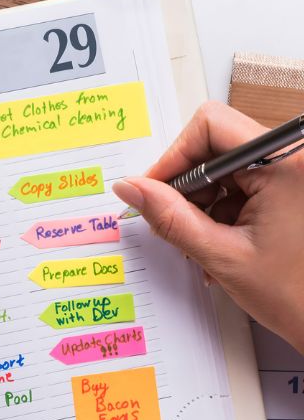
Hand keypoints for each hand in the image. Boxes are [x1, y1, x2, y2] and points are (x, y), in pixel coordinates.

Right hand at [113, 101, 303, 354]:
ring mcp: (294, 169)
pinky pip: (241, 179)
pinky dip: (221, 207)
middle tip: (178, 222)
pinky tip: (222, 238)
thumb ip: (170, 217)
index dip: (174, 158)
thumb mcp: (221, 254)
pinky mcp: (291, 183)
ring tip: (206, 240)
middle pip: (215, 144)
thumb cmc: (295, 293)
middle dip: (187, 185)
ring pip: (224, 164)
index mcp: (285, 164)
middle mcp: (294, 156)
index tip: (154, 190)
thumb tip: (132, 188)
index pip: (210, 126)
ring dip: (203, 200)